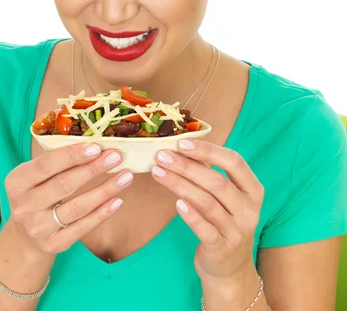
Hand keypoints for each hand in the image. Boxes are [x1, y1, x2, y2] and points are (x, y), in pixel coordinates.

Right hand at [4, 142, 132, 256]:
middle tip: (116, 157)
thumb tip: (95, 145)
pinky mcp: (53, 244)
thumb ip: (56, 162)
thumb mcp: (34, 176)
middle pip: (64, 185)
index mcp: (16, 182)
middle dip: (93, 169)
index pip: (46, 165)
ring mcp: (38, 228)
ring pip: (77, 206)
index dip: (72, 155)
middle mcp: (24, 206)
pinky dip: (102, 213)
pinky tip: (118, 200)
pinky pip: (83, 227)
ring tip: (125, 176)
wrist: (25, 236)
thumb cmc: (37, 193)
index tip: (96, 147)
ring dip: (105, 190)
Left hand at [151, 138, 263, 281]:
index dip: (208, 150)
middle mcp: (249, 209)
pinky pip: (205, 229)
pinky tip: (176, 203)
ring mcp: (237, 231)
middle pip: (216, 181)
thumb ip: (212, 174)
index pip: (234, 161)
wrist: (230, 267)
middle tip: (162, 156)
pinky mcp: (222, 249)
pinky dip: (190, 215)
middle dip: (186, 166)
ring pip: (207, 202)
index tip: (182, 143)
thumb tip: (182, 149)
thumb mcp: (227, 197)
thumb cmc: (224, 221)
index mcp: (253, 190)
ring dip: (179, 184)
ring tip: (158, 172)